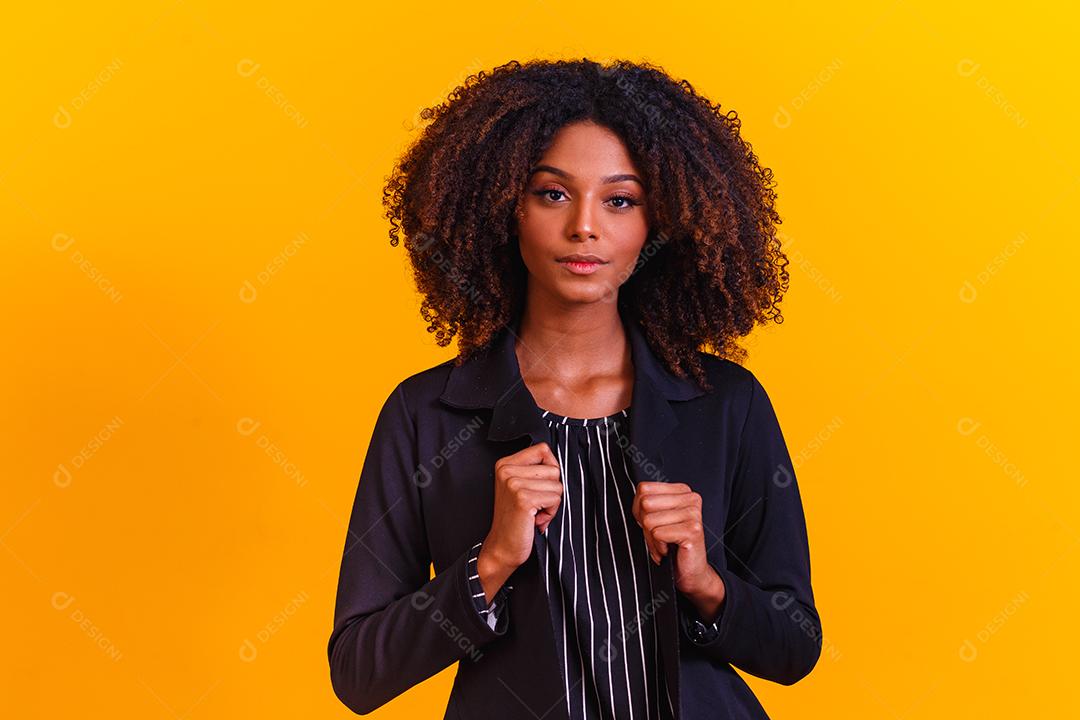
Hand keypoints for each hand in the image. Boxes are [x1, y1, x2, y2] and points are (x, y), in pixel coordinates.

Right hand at [476, 441, 562, 602]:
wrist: (502, 547)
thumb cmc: (516, 519)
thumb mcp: (520, 487)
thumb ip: (535, 470)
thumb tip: (559, 463)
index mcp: (505, 464)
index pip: (543, 449)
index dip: (550, 469)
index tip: (539, 487)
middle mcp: (506, 470)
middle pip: (554, 469)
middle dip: (552, 490)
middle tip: (535, 505)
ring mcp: (514, 483)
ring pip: (557, 485)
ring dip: (552, 504)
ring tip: (534, 513)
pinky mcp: (523, 499)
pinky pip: (556, 498)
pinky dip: (551, 513)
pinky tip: (536, 520)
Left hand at [631, 482, 721, 598]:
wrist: (691, 572)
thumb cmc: (671, 544)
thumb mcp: (656, 518)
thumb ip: (647, 502)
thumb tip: (638, 498)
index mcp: (682, 490)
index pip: (644, 489)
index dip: (639, 510)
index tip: (651, 523)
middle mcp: (691, 498)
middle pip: (645, 503)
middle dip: (644, 525)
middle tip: (657, 537)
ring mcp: (693, 513)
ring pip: (649, 520)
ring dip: (651, 539)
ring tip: (663, 544)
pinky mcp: (692, 530)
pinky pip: (657, 534)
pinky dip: (657, 547)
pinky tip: (667, 550)